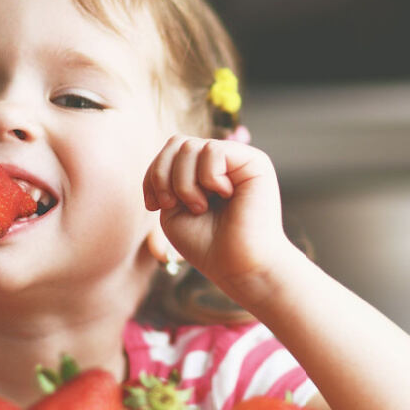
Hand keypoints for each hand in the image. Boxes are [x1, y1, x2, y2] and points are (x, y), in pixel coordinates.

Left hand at [143, 135, 294, 301]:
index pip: (170, 150)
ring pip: (191, 147)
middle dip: (163, 175)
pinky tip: (224, 196)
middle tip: (173, 204)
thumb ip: (168, 175)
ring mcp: (239, 159)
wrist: (239, 267)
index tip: (154, 206)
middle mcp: (223, 162)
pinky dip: (208, 178)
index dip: (154, 173)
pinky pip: (214, 151)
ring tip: (200, 207)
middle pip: (177, 143)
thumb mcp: (173, 208)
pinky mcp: (255, 161)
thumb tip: (174, 144)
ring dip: (184, 183)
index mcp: (204, 172)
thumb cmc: (207, 245)